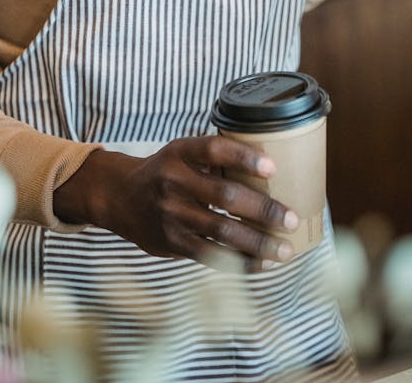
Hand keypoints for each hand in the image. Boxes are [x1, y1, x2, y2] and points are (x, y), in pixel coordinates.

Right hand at [53, 136, 298, 267]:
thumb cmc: (165, 171)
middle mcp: (173, 181)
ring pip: (221, 231)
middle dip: (263, 209)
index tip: (273, 166)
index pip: (213, 149)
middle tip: (292, 219)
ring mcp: (171, 214)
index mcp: (179, 152)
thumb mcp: (182, 152)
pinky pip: (211, 255)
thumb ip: (215, 159)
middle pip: (224, 195)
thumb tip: (271, 166)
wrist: (119, 196)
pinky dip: (239, 261)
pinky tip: (262, 263)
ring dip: (257, 242)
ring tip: (285, 249)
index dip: (243, 157)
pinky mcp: (171, 242)